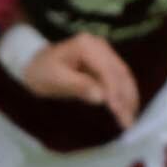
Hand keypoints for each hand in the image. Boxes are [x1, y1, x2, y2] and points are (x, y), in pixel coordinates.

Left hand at [19, 33, 138, 128]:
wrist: (35, 64)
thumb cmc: (42, 72)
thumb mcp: (55, 80)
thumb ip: (79, 87)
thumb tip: (102, 98)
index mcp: (86, 45)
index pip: (106, 70)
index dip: (115, 92)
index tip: (119, 112)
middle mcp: (100, 46)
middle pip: (120, 72)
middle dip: (126, 97)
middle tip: (129, 121)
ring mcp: (105, 53)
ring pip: (124, 76)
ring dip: (129, 97)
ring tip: (131, 118)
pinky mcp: (106, 62)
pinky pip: (119, 78)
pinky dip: (125, 94)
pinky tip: (128, 109)